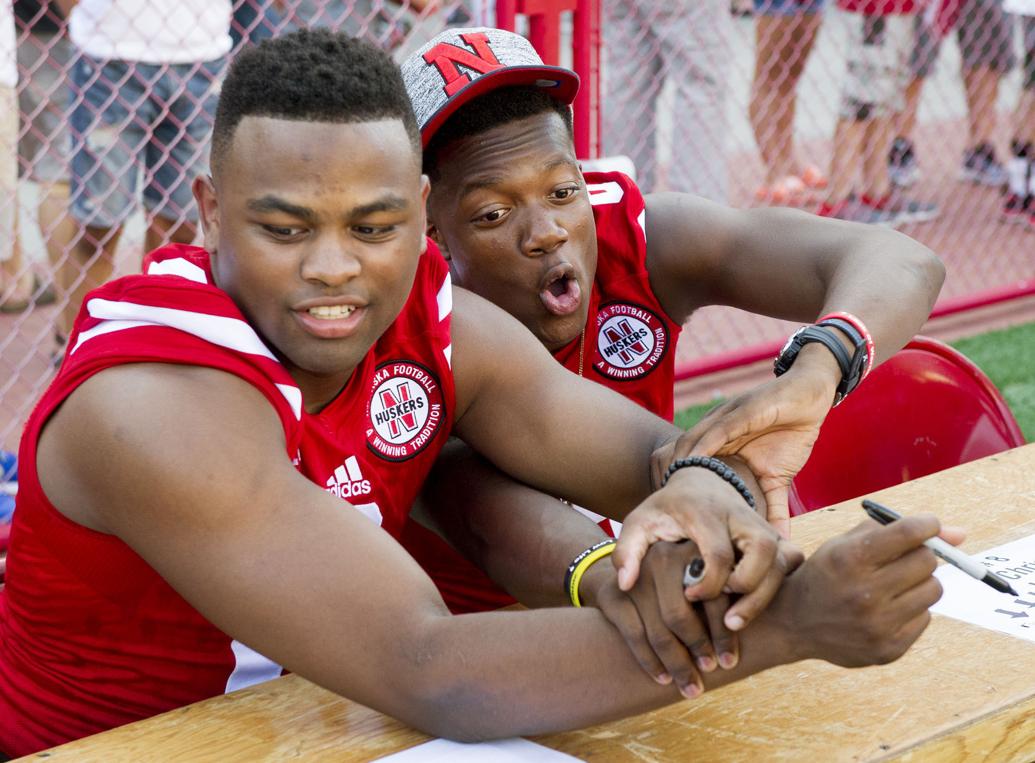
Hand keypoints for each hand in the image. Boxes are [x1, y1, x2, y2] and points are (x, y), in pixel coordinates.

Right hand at [582, 540, 739, 698]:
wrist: (629, 571)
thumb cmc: (684, 584)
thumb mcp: (707, 579)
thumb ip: (726, 598)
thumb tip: (762, 641)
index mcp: (693, 551)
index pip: (713, 597)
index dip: (723, 634)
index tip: (730, 662)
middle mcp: (662, 557)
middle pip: (681, 616)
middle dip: (697, 651)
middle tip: (709, 674)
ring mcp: (634, 576)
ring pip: (658, 631)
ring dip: (677, 665)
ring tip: (690, 687)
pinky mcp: (613, 594)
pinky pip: (634, 635)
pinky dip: (650, 662)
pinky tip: (663, 678)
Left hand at [612, 466, 804, 631]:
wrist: (699, 481)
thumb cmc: (667, 509)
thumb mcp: (639, 523)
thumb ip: (627, 550)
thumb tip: (626, 585)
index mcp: (706, 512)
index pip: (719, 552)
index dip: (709, 583)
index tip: (689, 598)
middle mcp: (742, 516)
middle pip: (764, 552)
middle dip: (749, 591)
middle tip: (726, 619)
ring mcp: (764, 525)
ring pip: (784, 560)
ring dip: (765, 596)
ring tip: (735, 625)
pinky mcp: (776, 536)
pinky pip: (793, 562)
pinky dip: (781, 587)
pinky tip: (755, 608)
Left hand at [656, 348, 838, 538]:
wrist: (812, 395)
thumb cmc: (791, 434)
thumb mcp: (778, 479)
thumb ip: (775, 508)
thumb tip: (780, 540)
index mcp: (719, 447)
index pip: (685, 467)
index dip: (673, 488)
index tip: (665, 516)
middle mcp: (714, 432)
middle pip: (678, 455)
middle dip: (664, 478)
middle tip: (658, 506)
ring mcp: (725, 419)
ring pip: (691, 442)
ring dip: (678, 464)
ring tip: (669, 489)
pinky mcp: (742, 410)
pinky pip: (718, 429)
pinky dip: (705, 445)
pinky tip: (695, 462)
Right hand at [774, 514, 955, 666]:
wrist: (793, 622)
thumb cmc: (825, 574)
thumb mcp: (845, 544)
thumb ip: (895, 531)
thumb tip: (960, 534)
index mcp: (850, 559)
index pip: (909, 533)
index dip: (927, 525)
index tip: (928, 526)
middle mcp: (864, 592)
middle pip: (927, 561)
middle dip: (920, 555)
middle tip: (902, 559)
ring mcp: (878, 625)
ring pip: (933, 590)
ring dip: (919, 583)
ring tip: (894, 586)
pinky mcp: (888, 649)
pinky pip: (925, 617)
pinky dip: (912, 609)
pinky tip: (887, 609)